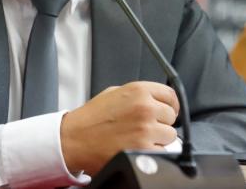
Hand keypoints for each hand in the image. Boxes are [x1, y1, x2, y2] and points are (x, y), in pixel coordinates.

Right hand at [60, 81, 178, 174]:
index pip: (171, 95)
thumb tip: (157, 101)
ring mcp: (146, 129)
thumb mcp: (114, 93)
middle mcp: (145, 107)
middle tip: (143, 128)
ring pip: (169, 136)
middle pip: (171, 117)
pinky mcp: (144, 150)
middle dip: (160, 123)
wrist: (74, 139)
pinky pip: (162, 152)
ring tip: (137, 139)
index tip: (166, 112)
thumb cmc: (91, 119)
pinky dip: (152, 153)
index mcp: (138, 91)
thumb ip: (139, 95)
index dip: (170, 105)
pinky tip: (136, 148)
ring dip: (158, 139)